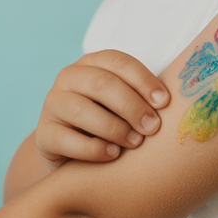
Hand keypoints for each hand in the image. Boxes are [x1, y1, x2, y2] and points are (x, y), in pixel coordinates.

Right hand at [36, 50, 169, 168]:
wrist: (74, 155)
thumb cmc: (110, 123)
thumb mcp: (124, 105)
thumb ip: (142, 98)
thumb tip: (174, 104)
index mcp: (92, 63)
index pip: (119, 62)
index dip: (143, 80)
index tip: (164, 102)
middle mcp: (69, 78)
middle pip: (101, 83)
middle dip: (132, 105)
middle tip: (153, 127)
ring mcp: (52, 104)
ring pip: (82, 110)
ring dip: (115, 127)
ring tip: (136, 143)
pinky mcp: (43, 134)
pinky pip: (67, 139)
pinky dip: (94, 148)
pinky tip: (113, 155)